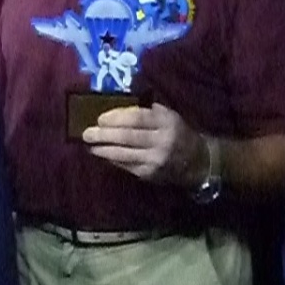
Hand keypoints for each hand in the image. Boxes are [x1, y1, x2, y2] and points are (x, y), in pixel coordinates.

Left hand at [83, 103, 206, 186]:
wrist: (197, 162)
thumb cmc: (178, 133)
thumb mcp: (169, 116)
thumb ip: (147, 112)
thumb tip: (116, 110)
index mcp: (167, 122)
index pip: (138, 118)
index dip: (116, 117)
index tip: (100, 118)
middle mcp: (162, 141)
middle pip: (127, 137)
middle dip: (104, 135)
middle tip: (87, 133)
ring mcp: (155, 160)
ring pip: (124, 154)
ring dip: (103, 150)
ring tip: (89, 145)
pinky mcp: (150, 174)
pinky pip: (126, 165)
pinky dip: (113, 159)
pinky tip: (102, 154)